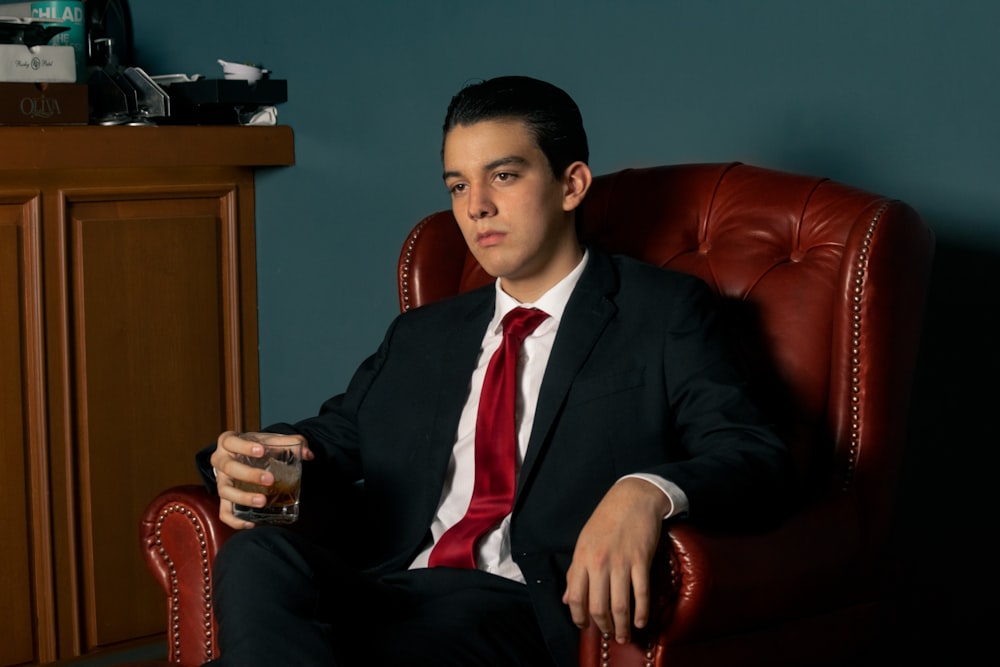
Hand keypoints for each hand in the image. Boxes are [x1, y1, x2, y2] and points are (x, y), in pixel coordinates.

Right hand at [210, 431, 311, 528]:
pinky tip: (251, 523)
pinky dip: (234, 520)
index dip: (244, 447)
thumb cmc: (257, 447)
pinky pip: (224, 512)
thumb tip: (308, 454)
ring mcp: (220, 481)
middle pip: (229, 468)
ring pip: (225, 491)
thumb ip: (291, 443)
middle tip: (270, 480)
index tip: (261, 451)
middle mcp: (220, 461)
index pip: (231, 441)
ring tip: (263, 502)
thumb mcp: (271, 440)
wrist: (245, 457)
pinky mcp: (223, 499)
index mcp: (228, 442)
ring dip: (243, 497)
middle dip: (249, 475)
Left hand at [562, 477, 668, 643]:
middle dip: (603, 626)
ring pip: (620, 605)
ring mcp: (621, 562)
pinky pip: (641, 593)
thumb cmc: (606, 519)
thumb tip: (567, 599)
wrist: (633, 498)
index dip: (579, 617)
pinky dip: (641, 612)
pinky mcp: (641, 561)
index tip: (584, 626)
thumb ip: (576, 572)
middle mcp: (599, 563)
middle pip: (598, 606)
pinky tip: (640, 622)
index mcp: (582, 558)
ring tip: (624, 636)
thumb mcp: (584, 542)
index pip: (576, 597)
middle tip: (608, 634)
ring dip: (622, 626)